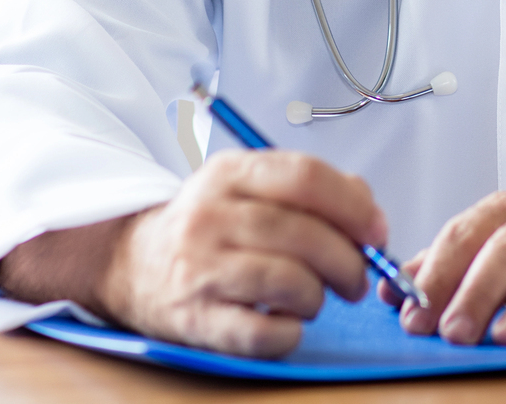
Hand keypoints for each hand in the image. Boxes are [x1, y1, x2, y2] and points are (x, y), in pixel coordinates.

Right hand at [0, 151, 384, 357]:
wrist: (128, 264)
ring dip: (319, 296)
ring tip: (317, 299)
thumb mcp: (249, 187)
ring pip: (288, 280)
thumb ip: (310, 189)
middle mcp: (211, 215)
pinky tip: (289, 324)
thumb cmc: (209, 227)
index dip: (353, 207)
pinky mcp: (194, 318)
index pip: (305, 177)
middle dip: (348, 261)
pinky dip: (290, 333)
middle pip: (303, 233)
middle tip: (358, 279)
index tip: (376, 231)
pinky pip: (262, 332)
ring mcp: (200, 267)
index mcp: (230, 173)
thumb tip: (368, 210)